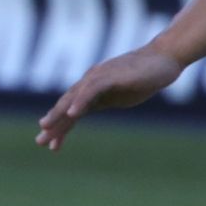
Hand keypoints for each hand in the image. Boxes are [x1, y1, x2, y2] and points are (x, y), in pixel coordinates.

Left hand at [35, 46, 182, 151]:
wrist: (165, 59)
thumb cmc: (144, 76)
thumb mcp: (120, 95)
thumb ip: (104, 101)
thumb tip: (90, 110)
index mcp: (93, 89)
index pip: (72, 110)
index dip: (61, 127)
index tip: (52, 146)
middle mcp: (92, 81)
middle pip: (67, 104)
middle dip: (53, 123)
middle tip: (39, 141)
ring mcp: (100, 77)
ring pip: (74, 97)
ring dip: (59, 113)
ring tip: (46, 128)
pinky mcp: (111, 75)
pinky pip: (92, 90)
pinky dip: (80, 101)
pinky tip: (72, 114)